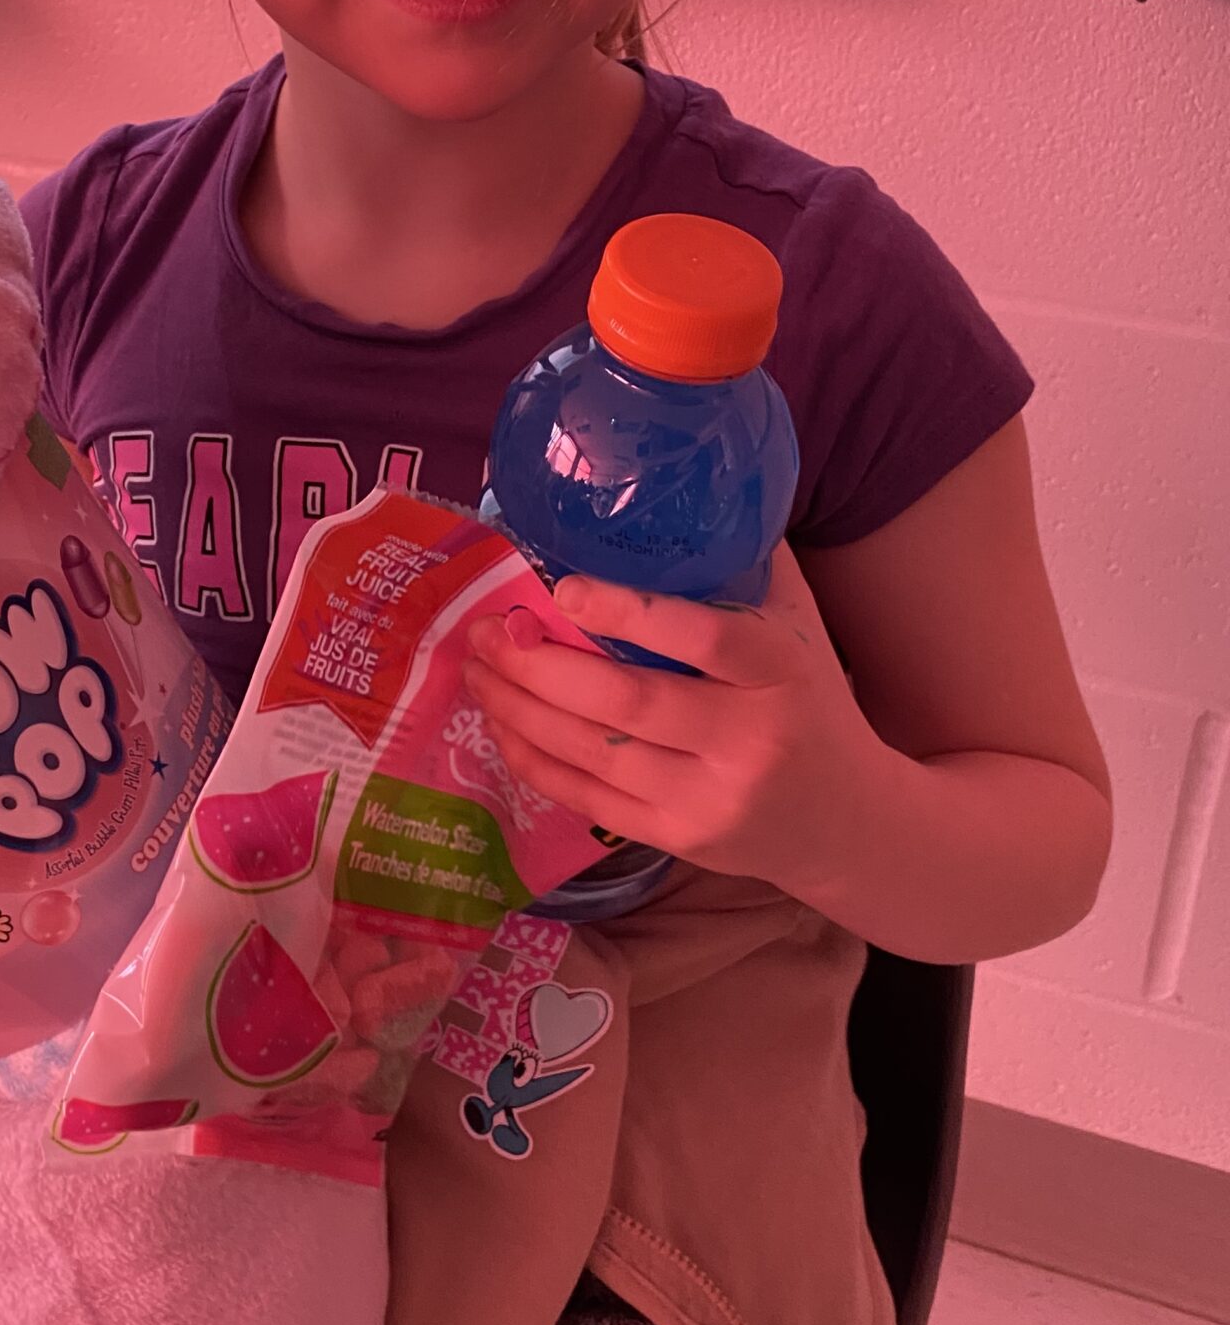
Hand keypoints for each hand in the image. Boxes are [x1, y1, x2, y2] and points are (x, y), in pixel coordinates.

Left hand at [461, 544, 885, 900]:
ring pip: (594, 752)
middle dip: (539, 664)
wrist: (850, 819)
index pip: (705, 637)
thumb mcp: (795, 623)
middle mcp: (748, 740)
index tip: (563, 588)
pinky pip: (587, 799)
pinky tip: (501, 721)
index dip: (630, 612)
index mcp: (781, 670)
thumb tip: (669, 484)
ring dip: (519, 708)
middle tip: (484, 629)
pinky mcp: (679, 840)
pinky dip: (534, 759)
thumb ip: (740, 561)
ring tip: (475, 668)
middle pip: (627, 701)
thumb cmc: (807, 696)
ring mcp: (710, 799)